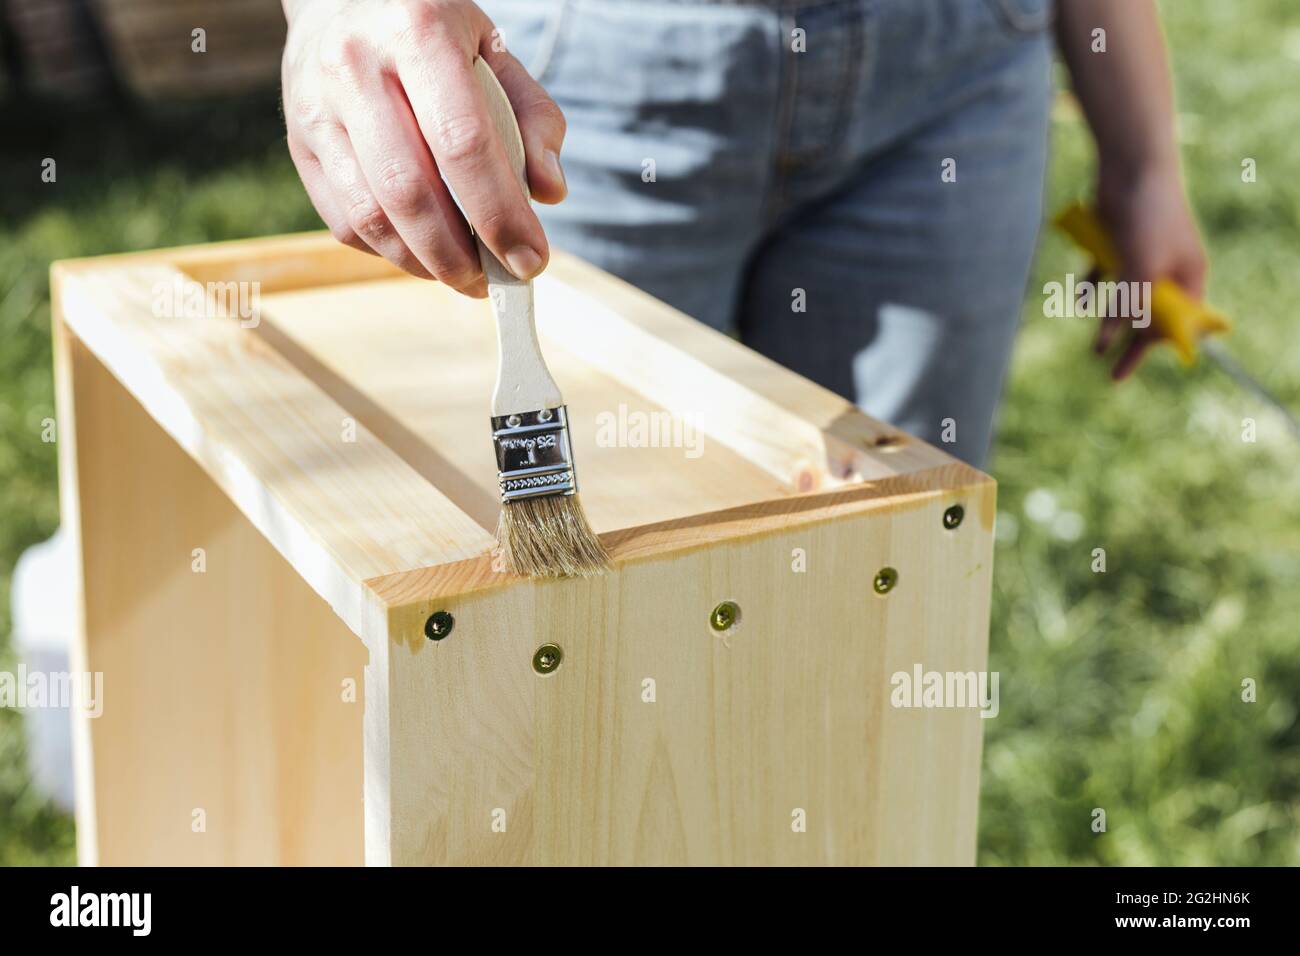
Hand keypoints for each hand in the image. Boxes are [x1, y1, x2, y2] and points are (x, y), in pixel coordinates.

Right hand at [280, 0, 567, 295]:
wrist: (343, 0)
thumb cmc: (434, 34)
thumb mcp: (495, 54)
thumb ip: (534, 119)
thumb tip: (548, 192)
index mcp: (418, 32)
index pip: (463, 143)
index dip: (500, 214)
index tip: (531, 259)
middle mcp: (355, 66)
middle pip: (409, 191)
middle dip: (459, 255)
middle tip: (494, 282)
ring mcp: (316, 107)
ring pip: (370, 217)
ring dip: (423, 264)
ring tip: (462, 273)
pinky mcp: (299, 142)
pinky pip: (344, 222)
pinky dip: (389, 252)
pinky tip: (421, 250)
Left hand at [1093, 160, 1207, 378]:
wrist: (1130, 164)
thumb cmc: (1147, 215)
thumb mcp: (1140, 266)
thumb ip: (1132, 301)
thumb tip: (1118, 336)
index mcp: (1187, 275)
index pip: (1181, 320)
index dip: (1161, 343)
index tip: (1141, 361)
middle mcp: (1167, 269)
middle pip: (1151, 315)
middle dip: (1134, 344)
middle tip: (1113, 374)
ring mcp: (1141, 256)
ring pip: (1125, 298)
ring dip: (1111, 321)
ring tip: (1096, 348)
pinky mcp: (1116, 243)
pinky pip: (1105, 274)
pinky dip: (1094, 287)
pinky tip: (1080, 300)